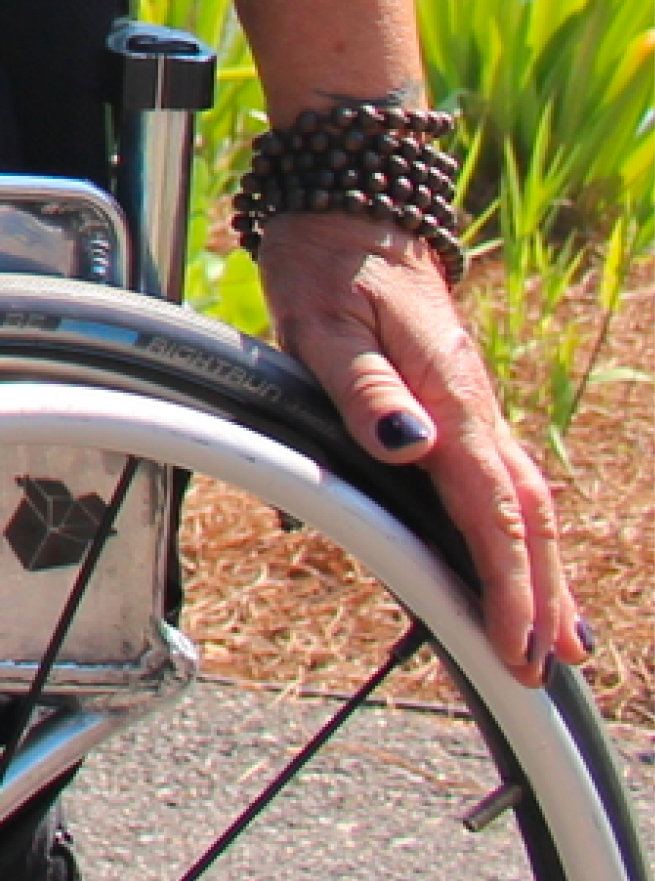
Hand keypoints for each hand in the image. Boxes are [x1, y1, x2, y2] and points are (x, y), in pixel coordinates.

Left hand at [260, 210, 584, 679]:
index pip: (492, 510)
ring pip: (524, 503)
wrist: (349, 210)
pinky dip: (522, 534)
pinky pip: (503, 483)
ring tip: (558, 642)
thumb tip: (408, 445)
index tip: (517, 644)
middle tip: (549, 670)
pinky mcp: (457, 406)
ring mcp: (471, 409)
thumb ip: (361, 387)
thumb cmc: (330, 264)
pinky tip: (524, 566)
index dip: (509, 584)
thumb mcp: (322, 320)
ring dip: (544, 573)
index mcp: (450, 400)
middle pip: (527, 517)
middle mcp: (474, 411)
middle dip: (542, 596)